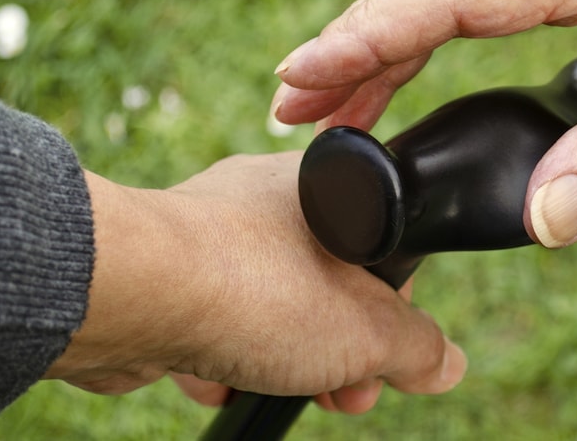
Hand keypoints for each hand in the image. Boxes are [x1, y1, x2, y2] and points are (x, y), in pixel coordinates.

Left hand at [43, 152, 466, 414]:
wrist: (131, 292)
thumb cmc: (255, 287)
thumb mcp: (367, 330)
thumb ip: (416, 348)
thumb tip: (445, 365)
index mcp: (326, 184)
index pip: (381, 247)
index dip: (393, 311)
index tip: (390, 357)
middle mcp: (264, 199)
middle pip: (323, 283)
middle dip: (338, 350)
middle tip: (345, 392)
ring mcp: (208, 234)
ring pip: (264, 307)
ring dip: (280, 360)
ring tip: (278, 390)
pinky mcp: (161, 273)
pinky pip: (208, 320)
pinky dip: (218, 359)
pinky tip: (218, 384)